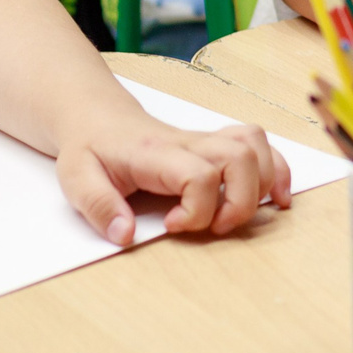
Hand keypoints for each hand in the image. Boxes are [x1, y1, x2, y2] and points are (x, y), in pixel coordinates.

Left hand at [54, 110, 291, 246]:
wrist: (97, 117)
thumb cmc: (91, 148)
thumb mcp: (76, 178)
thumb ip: (99, 207)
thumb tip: (126, 235)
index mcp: (157, 153)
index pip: (199, 175)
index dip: (196, 211)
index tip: (171, 225)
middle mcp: (189, 142)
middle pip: (240, 158)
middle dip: (240, 202)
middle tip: (213, 227)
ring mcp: (206, 141)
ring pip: (256, 148)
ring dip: (260, 186)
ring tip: (236, 215)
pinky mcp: (215, 144)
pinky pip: (259, 144)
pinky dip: (276, 169)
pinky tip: (275, 196)